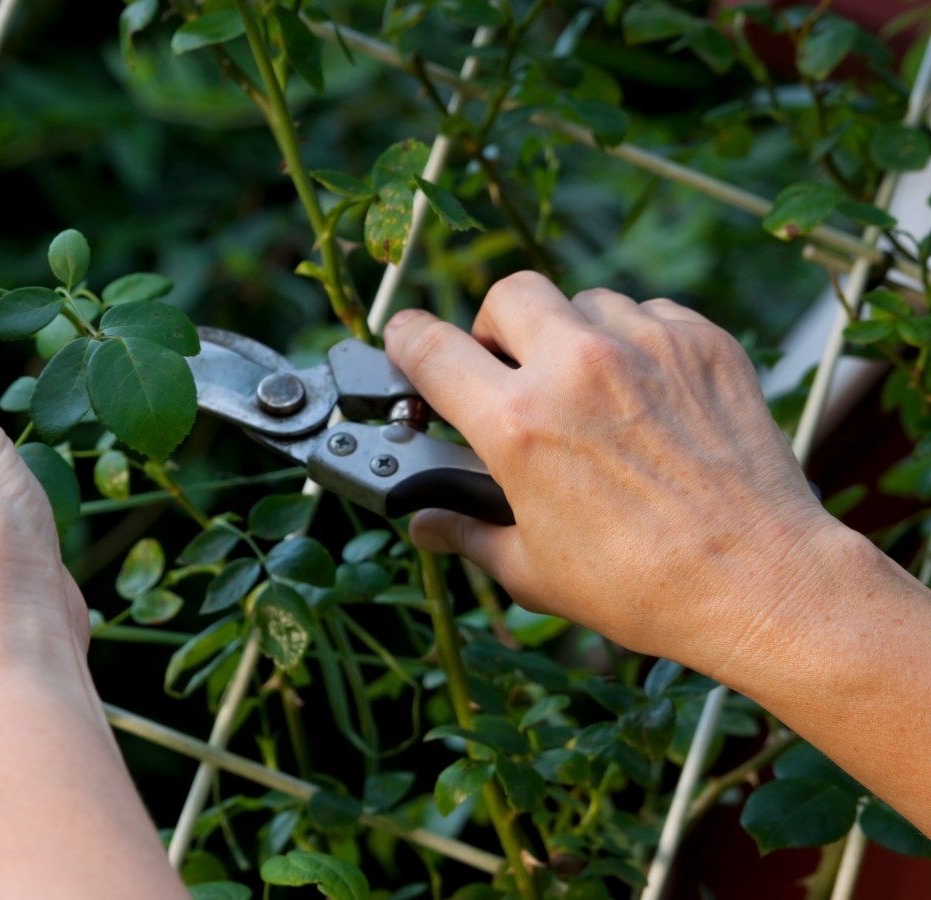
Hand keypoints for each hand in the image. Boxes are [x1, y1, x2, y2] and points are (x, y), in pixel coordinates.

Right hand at [384, 272, 842, 671]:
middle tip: (509, 371)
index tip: (407, 344)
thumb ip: (467, 532)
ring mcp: (646, 346)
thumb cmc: (640, 587)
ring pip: (584, 301)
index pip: (431, 348)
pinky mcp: (703, 343)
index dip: (406, 341)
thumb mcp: (532, 570)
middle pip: (509, 294)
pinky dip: (634, 341)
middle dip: (496, 327)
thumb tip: (426, 522)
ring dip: (571, 335)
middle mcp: (577, 368)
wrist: (760, 583)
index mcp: (518, 424)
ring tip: (588, 390)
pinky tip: (643, 393)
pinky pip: (648, 313)